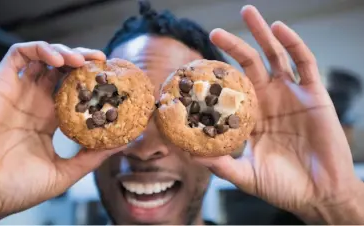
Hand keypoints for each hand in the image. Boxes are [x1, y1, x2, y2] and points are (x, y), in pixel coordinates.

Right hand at [0, 42, 120, 223]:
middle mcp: (34, 103)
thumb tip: (121, 145)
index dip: (92, 84)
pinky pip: (19, 54)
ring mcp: (18, 93)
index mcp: (49, 121)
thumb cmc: (14, 188)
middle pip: (62, 71)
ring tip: (84, 60)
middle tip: (103, 62)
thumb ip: (90, 158)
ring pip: (44, 58)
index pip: (74, 92)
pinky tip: (59, 59)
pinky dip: (40, 50)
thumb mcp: (62, 173)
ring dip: (66, 52)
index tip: (112, 81)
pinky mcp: (0, 84)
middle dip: (83, 62)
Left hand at [195, 5, 362, 223]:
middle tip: (214, 31)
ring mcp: (291, 94)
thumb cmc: (283, 186)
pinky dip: (292, 43)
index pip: (229, 89)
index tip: (194, 66)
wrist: (320, 194)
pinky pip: (304, 63)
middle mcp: (268, 100)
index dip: (214, 76)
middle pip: (249, 64)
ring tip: (247, 12)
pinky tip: (279, 29)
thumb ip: (219, 163)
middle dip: (233, 45)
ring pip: (275, 56)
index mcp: (250, 116)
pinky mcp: (314, 94)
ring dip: (261, 33)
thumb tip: (187, 154)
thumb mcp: (245, 175)